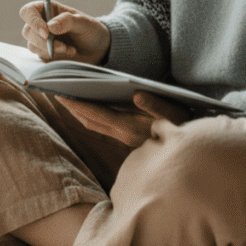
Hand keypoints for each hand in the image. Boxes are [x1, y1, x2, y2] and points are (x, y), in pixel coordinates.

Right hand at [19, 0, 110, 64]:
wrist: (98, 49)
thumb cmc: (91, 31)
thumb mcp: (84, 22)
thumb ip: (68, 21)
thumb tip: (50, 26)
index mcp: (48, 10)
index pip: (28, 11)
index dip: (33, 21)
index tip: (46, 33)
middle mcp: (42, 24)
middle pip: (27, 31)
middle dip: (43, 41)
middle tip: (63, 46)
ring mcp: (42, 40)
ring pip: (32, 45)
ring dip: (50, 50)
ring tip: (70, 49)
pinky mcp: (44, 54)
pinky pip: (40, 56)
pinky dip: (54, 57)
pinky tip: (69, 53)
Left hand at [56, 91, 191, 147]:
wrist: (190, 154)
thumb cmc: (183, 128)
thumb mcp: (174, 114)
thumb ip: (156, 105)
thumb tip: (137, 95)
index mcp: (130, 127)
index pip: (97, 115)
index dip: (78, 105)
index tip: (62, 93)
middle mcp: (123, 135)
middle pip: (90, 122)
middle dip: (72, 108)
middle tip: (56, 92)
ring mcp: (124, 139)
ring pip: (94, 126)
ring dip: (79, 113)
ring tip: (66, 98)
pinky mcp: (127, 138)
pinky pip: (102, 127)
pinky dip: (91, 117)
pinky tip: (87, 108)